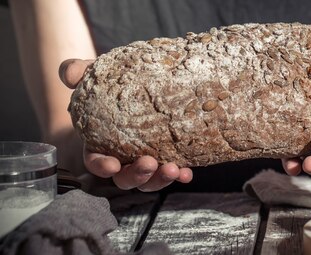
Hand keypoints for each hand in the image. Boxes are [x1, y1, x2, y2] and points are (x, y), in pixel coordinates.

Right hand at [59, 59, 192, 191]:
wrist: (135, 83)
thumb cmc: (108, 83)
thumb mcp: (92, 75)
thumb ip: (76, 73)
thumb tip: (70, 75)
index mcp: (99, 144)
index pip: (96, 161)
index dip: (102, 166)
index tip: (111, 165)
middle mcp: (122, 159)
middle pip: (125, 178)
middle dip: (137, 175)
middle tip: (149, 163)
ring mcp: (145, 161)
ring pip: (149, 180)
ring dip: (161, 179)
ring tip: (174, 169)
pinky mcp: (167, 157)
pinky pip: (172, 172)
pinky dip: (180, 175)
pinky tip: (187, 173)